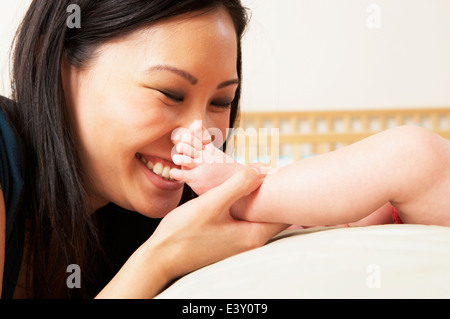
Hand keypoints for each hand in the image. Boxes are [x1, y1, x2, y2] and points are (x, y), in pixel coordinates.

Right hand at [147, 165, 287, 280]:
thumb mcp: (212, 203)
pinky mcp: (229, 238)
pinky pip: (244, 217)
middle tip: (268, 169)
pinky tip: (234, 191)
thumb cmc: (184, 232)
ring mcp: (239, 241)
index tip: (282, 173)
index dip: (286, 192)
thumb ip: (238, 185)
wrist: (161, 256)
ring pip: (257, 214)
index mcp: (253, 235)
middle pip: (272, 213)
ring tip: (253, 175)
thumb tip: (263, 168)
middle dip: (271, 191)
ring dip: (256, 196)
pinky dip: (244, 203)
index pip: (285, 214)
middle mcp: (251, 241)